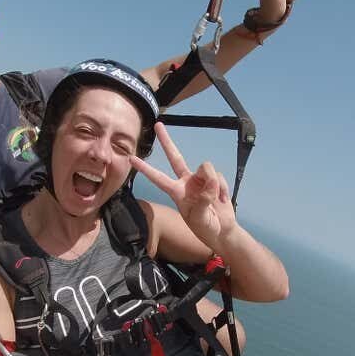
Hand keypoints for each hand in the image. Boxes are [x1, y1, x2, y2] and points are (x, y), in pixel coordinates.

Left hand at [130, 123, 235, 251]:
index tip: (131, 158)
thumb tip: (209, 183)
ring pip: (206, 167)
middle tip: (158, 124)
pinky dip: (222, 188)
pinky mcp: (214, 180)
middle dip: (166, 141)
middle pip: (175, 157)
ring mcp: (200, 180)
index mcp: (177, 193)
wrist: (223, 232)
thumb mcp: (201, 219)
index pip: (158, 178)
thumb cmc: (206, 228)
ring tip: (215, 199)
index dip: (145, 169)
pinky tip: (221, 199)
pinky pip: (219, 177)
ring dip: (213, 182)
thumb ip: (203, 201)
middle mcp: (186, 182)